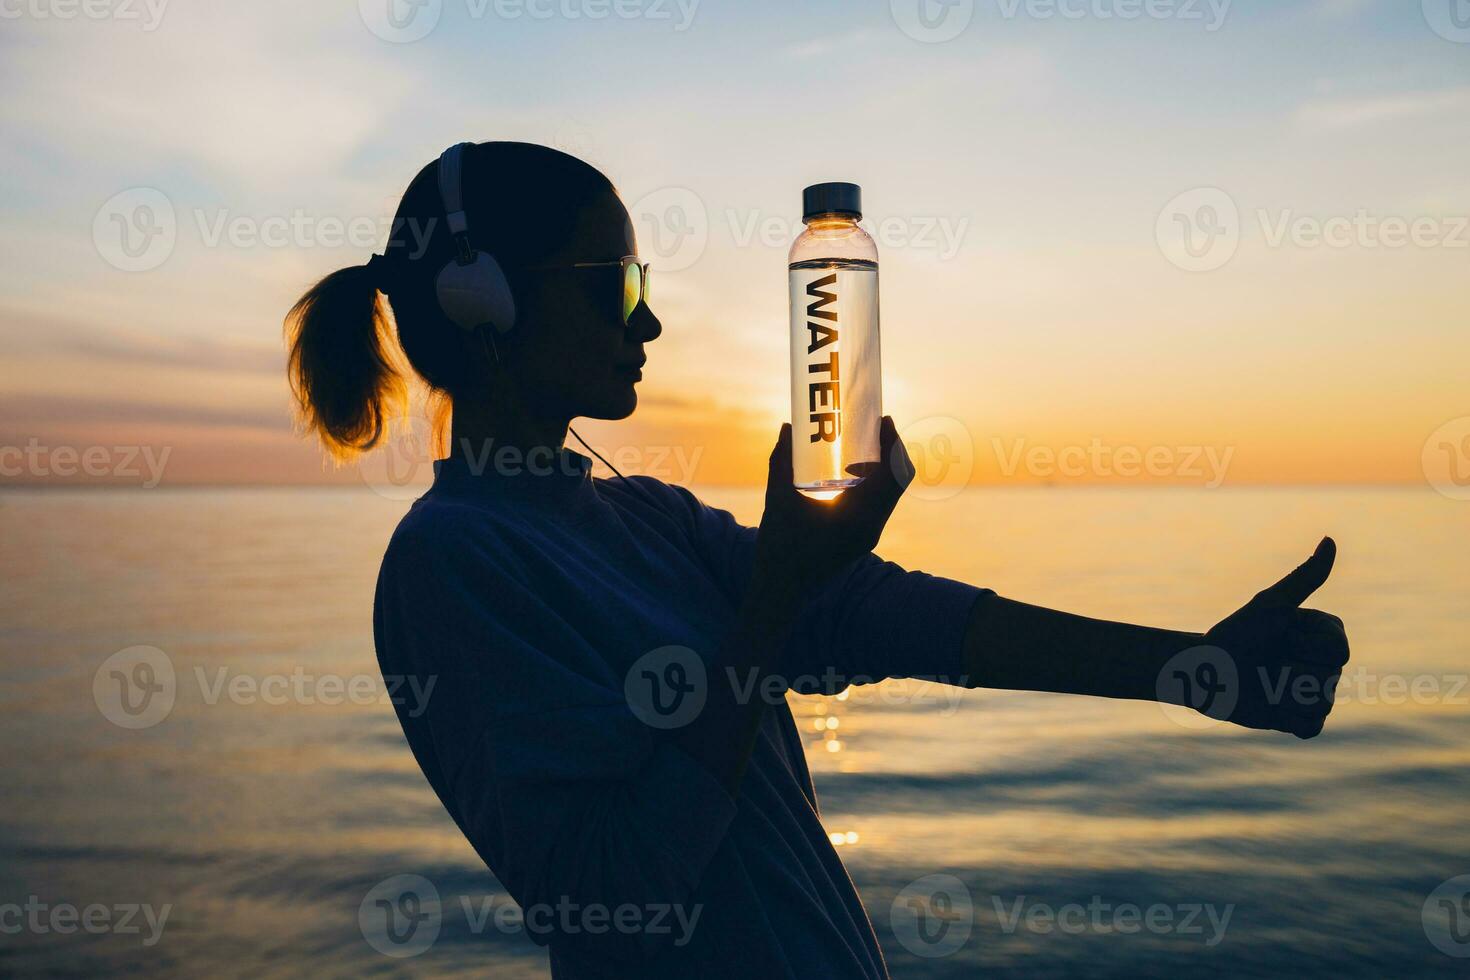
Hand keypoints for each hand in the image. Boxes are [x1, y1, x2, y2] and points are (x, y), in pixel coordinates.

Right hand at [752, 416, 914, 597]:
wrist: (780, 593)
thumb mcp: (776, 500)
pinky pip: (879, 504)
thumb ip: (781, 461)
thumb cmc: (777, 549)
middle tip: (875, 425)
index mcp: (858, 518)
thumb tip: (787, 427)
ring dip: (886, 465)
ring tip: (866, 442)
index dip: (894, 443)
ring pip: (891, 493)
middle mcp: (871, 527)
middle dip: (892, 449)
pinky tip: (854, 468)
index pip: (893, 475)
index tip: (883, 419)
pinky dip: (876, 482)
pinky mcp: (862, 538)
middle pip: (899, 481)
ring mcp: (869, 535)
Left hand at [1186, 537, 1349, 737]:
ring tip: (1263, 682)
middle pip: (1329, 679)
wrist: (1205, 668)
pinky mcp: (1301, 720)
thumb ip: (1305, 578)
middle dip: (1289, 671)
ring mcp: (1316, 693)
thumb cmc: (1236, 632)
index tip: (1280, 636)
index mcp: (1326, 634)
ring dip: (1283, 694)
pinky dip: (1286, 718)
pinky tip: (1268, 704)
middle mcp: (1327, 664)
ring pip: (1320, 704)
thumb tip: (1330, 540)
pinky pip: (1310, 727)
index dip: (1304, 646)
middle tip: (1265, 662)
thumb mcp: (1272, 605)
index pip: (1338, 651)